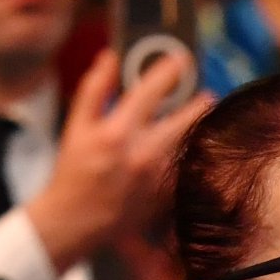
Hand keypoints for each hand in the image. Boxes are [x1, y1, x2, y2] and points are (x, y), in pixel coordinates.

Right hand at [25, 49, 213, 273]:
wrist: (74, 222)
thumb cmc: (73, 174)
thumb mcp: (75, 128)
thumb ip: (94, 90)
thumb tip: (109, 58)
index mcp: (117, 133)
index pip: (151, 90)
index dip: (169, 69)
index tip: (181, 59)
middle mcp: (141, 154)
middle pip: (185, 120)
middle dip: (199, 104)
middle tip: (206, 96)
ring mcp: (156, 178)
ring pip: (190, 145)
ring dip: (196, 131)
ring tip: (202, 121)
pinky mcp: (163, 196)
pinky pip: (185, 171)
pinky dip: (190, 158)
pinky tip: (190, 152)